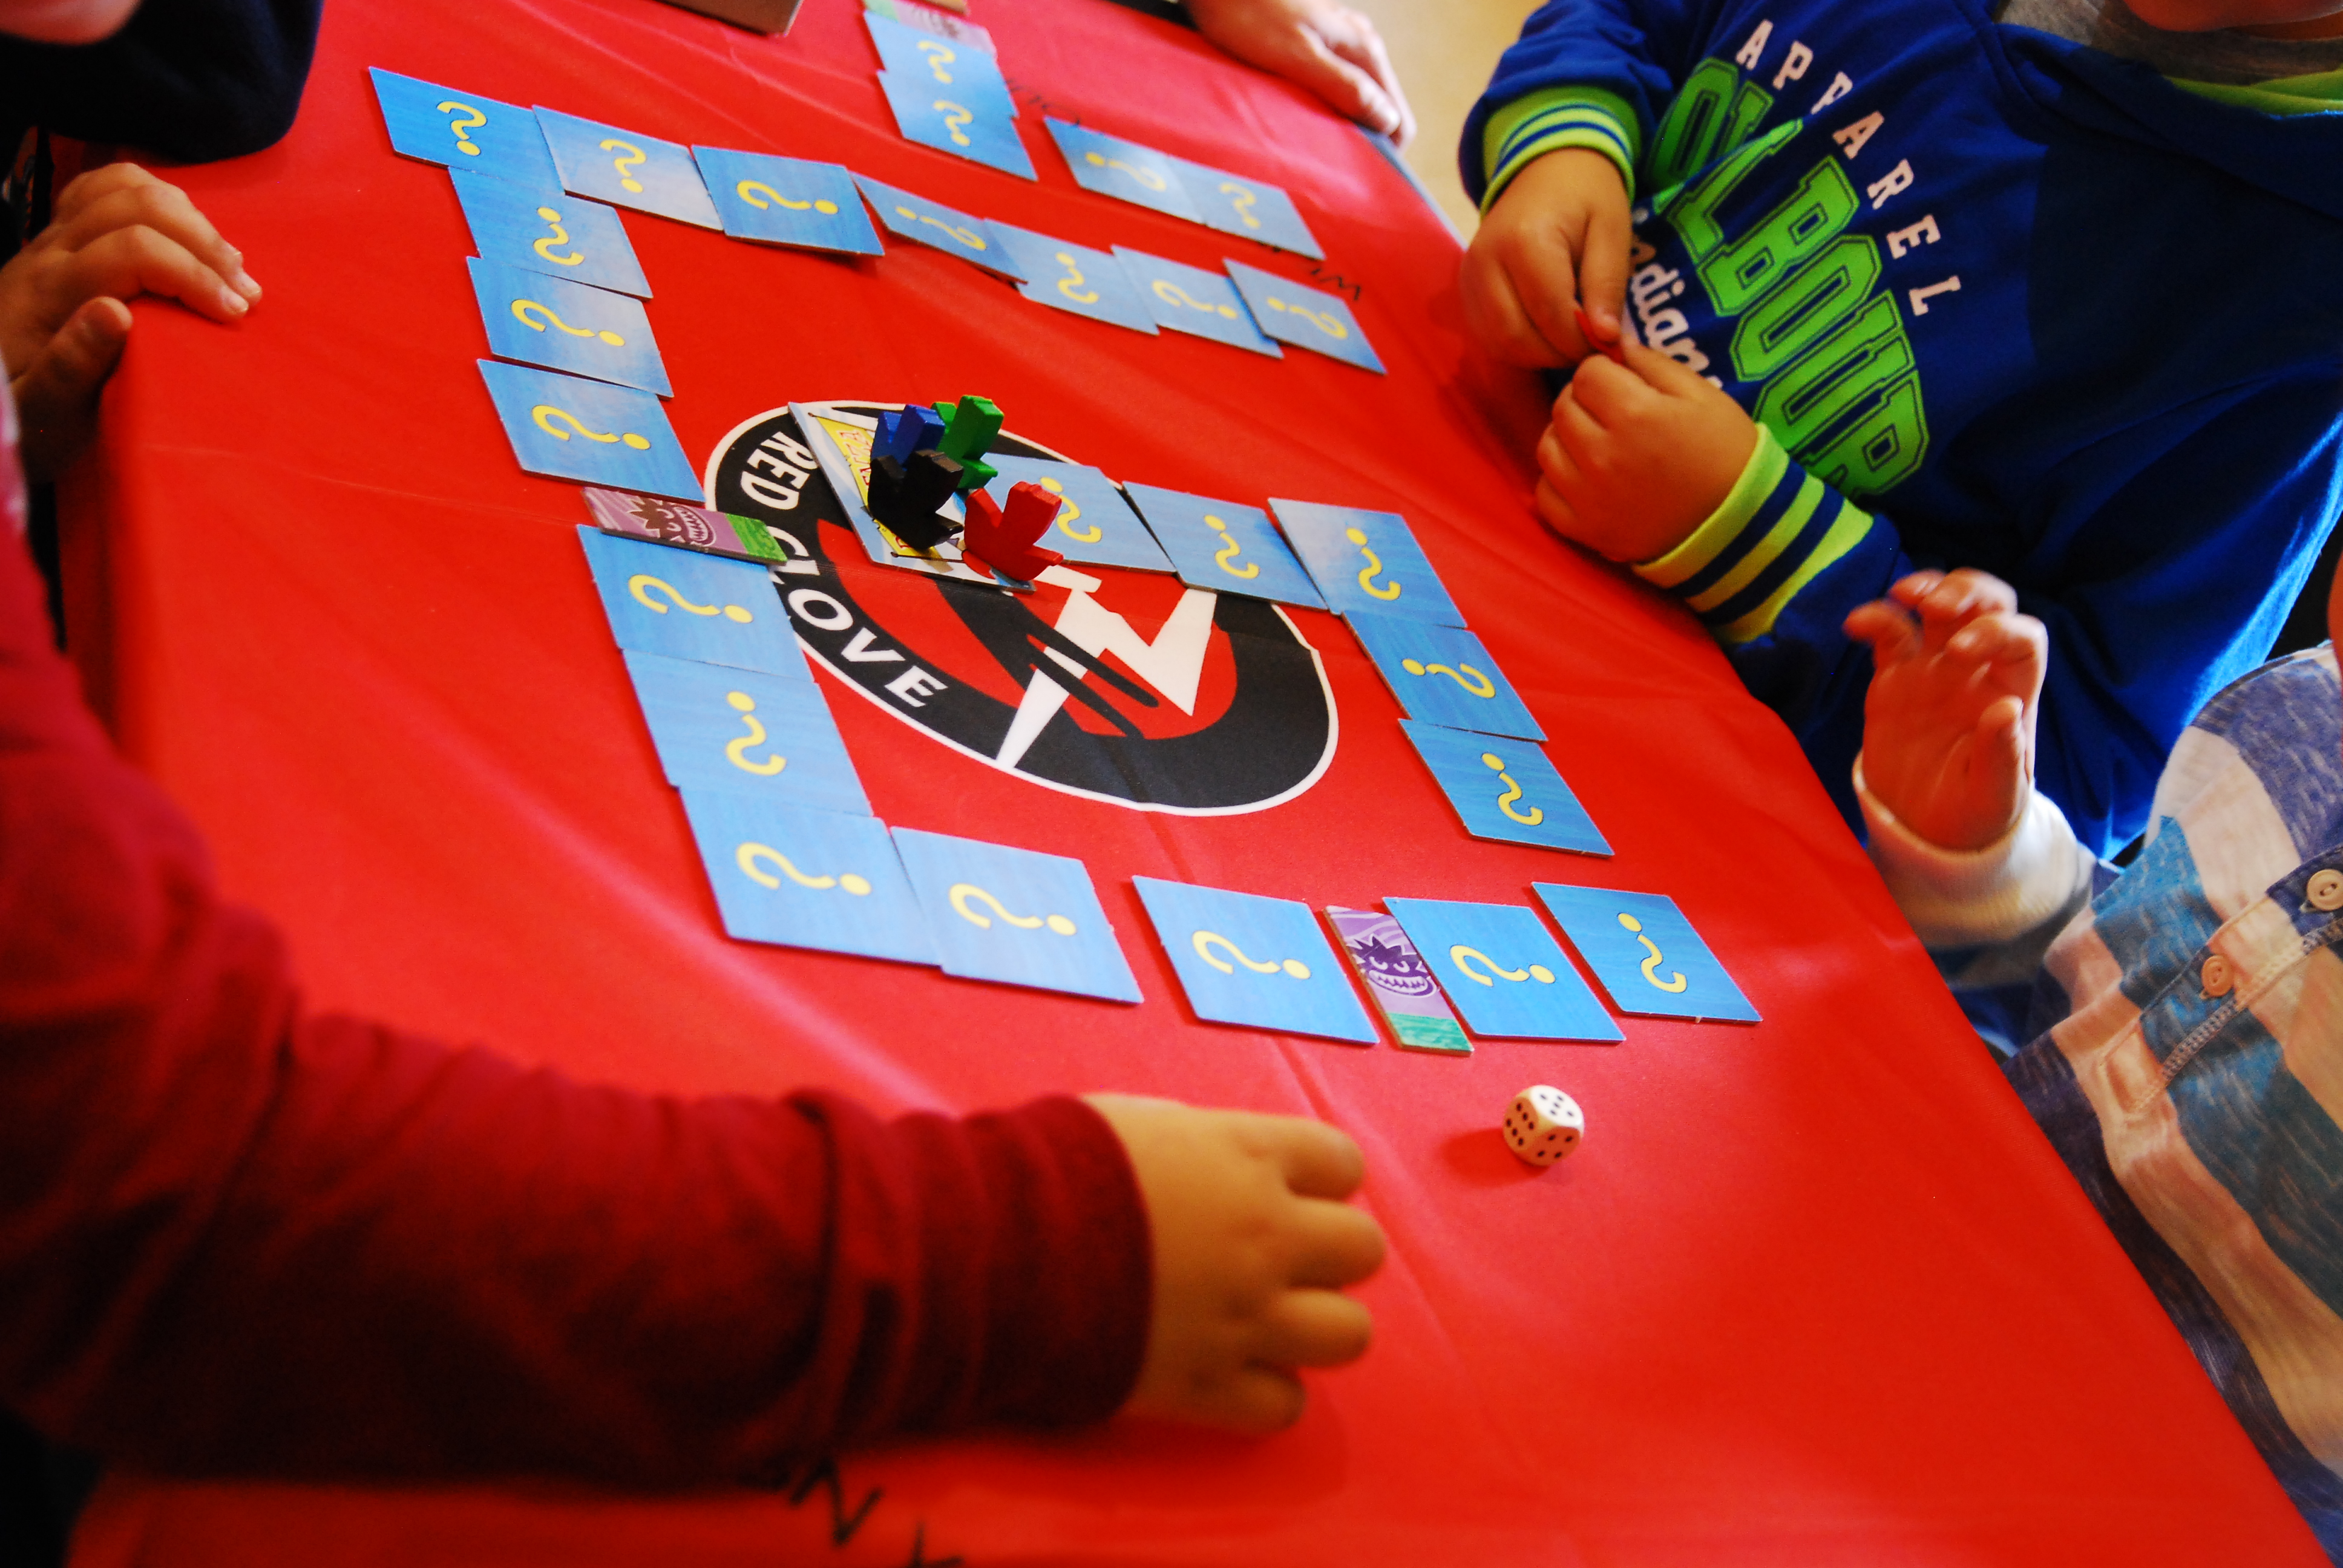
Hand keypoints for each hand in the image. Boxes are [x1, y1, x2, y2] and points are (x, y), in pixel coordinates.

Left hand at [0, 163, 260, 479]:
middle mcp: (49, 251)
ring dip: (188, 218)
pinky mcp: (61, 233)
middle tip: (245, 292)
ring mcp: (53, 235)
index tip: (234, 315)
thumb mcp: (42, 412)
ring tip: (226, 264)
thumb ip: (69, 367)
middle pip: (135, 206)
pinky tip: (185, 231)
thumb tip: (114, 312)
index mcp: (49, 293)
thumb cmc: (26, 414)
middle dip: (203, 243)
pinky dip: (157, 198)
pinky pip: (108, 186)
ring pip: (124, 185)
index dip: (193, 275)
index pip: (133, 251)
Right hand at [1085, 1094, 1384, 1432]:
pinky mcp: (1209, 1386)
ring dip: (1313, 1325)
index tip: (1282, 1189)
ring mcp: (1245, 1317)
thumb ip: (1203, 1144)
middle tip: (1277, 1257)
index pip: (1343, 1164)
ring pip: (1349, 1333)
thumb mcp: (1138, 1122)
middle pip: (1362, 1249)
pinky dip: (1266, 1392)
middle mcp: (1265, 1237)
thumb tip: (1226, 1161)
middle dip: (1325, 1252)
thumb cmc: (1055, 1167)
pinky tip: (1231, 1371)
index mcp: (1248, 1158)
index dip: (1316, 1178)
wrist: (994, 1248)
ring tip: (1267, 1320)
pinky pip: (1287, 1405)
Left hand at [1185, 0, 1414, 144]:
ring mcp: (1338, 43)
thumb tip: (1386, 120)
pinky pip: (1331, 88)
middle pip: (1378, 111)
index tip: (1351, 177)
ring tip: (1305, 143)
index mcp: (1364, 49)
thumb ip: (1344, 86)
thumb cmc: (1248, 14)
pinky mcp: (1314, 45)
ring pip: (1353, 100)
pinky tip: (1293, 117)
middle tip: (1322, 166)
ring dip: (1335, 125)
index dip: (1382, 154)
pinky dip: (1318, 108)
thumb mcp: (1298, 57)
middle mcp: (1359, 44)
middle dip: (1357, 141)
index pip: (1397, 119)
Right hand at [1461, 148, 1631, 367]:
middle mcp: (1486, 262)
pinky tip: (1545, 334)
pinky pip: (1488, 339)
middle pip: (1517, 338)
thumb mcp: (1612, 232)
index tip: (1607, 342)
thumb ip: (1607, 285)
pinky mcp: (1465, 291)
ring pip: (1498, 345)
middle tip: (1587, 345)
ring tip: (1567, 340)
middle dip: (1557, 354)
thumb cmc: (1587, 198)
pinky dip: (1518, 349)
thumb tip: (1605, 338)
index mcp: (1524, 241)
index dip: (1581, 341)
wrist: (1548, 171)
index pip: (1550, 315)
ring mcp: (1469, 278)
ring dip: (1537, 356)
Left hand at [1533, 341, 1756, 562]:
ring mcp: (1589, 496)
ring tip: (1596, 443)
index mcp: (1634, 414)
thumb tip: (1614, 344)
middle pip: (1563, 407)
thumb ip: (1653, 363)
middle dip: (1584, 401)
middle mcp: (1603, 454)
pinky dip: (1557, 481)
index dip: (1604, 373)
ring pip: (1547, 446)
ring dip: (1566, 437)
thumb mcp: (1702, 395)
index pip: (1586, 373)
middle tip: (1611, 413)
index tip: (1621, 385)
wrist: (1737, 522)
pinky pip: (1544, 493)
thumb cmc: (1724, 452)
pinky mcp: (1584, 529)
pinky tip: (1584, 477)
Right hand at [1844, 569, 2047, 851]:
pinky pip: (1888, 632)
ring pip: (1939, 605)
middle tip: (1935, 605)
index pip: (2022, 638)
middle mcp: (1977, 668)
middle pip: (1989, 602)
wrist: (1922, 827)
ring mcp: (1934, 666)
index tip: (1961, 652)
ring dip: (1926, 587)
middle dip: (1966, 591)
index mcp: (2012, 691)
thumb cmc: (1971, 813)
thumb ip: (2002, 757)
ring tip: (1903, 595)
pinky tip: (1855, 624)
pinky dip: (1874, 618)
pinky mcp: (1895, 675)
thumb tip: (2006, 709)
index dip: (1997, 631)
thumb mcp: (1995, 799)